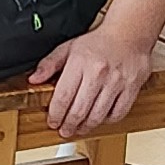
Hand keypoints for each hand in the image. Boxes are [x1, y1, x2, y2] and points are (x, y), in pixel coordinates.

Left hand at [31, 20, 160, 131]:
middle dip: (69, 125)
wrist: (129, 33)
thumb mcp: (68, 48)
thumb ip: (49, 64)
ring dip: (86, 127)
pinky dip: (107, 121)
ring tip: (80, 128)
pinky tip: (99, 119)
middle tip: (64, 131)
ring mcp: (116, 82)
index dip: (56, 115)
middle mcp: (98, 73)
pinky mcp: (131, 87)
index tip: (53, 122)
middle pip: (79, 110)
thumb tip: (33, 79)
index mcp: (80, 62)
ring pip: (98, 115)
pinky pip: (118, 113)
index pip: (63, 97)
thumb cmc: (98, 43)